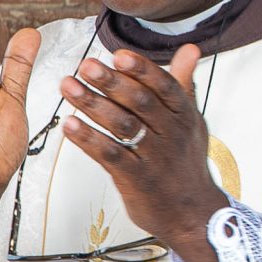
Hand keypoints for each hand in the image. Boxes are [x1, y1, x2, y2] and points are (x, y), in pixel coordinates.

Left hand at [58, 46, 227, 261]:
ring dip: (92, 104)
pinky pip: (110, 155)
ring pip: (122, 125)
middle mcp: (171, 133)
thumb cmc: (186, 163)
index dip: (141, 69)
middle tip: (86, 66)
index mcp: (184, 115)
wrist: (193, 213)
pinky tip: (70, 126)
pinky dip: (88, 140)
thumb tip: (189, 49)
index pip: (165, 85)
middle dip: (111, 82)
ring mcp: (154, 157)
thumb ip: (184, 83)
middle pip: (140, 102)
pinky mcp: (137, 179)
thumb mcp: (192, 121)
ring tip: (68, 87)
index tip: (118, 55)